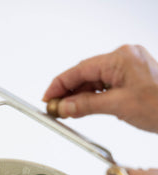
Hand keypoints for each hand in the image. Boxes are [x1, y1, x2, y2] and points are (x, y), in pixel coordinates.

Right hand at [43, 45, 157, 132]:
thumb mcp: (118, 106)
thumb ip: (87, 105)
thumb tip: (65, 107)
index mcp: (120, 58)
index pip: (80, 70)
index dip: (59, 85)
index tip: (47, 98)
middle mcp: (124, 59)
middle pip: (86, 75)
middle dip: (69, 93)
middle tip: (54, 109)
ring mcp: (128, 69)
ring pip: (95, 82)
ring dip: (80, 97)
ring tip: (67, 112)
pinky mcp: (131, 80)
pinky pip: (105, 87)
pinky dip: (93, 98)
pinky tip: (84, 108)